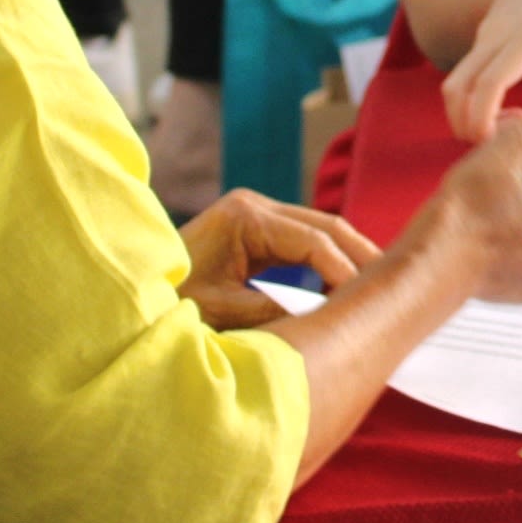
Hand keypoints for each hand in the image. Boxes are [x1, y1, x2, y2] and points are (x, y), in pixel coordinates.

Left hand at [178, 189, 382, 328]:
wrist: (127, 291)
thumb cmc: (164, 301)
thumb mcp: (219, 311)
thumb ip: (272, 311)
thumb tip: (324, 317)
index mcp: (244, 216)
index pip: (313, 241)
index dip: (344, 271)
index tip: (366, 302)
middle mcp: (254, 205)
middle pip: (325, 226)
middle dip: (360, 257)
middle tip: (394, 286)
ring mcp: (256, 214)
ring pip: (320, 231)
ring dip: (348, 258)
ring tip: (380, 287)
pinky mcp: (255, 229)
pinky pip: (303, 242)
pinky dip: (327, 262)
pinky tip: (348, 285)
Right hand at [442, 0, 521, 142]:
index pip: (493, 80)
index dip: (483, 114)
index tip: (490, 142)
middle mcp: (499, 37)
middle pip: (461, 86)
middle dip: (463, 124)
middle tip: (487, 153)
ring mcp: (485, 38)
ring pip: (454, 82)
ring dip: (459, 115)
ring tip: (486, 140)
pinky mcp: (480, 42)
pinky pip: (463, 76)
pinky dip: (466, 102)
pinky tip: (490, 120)